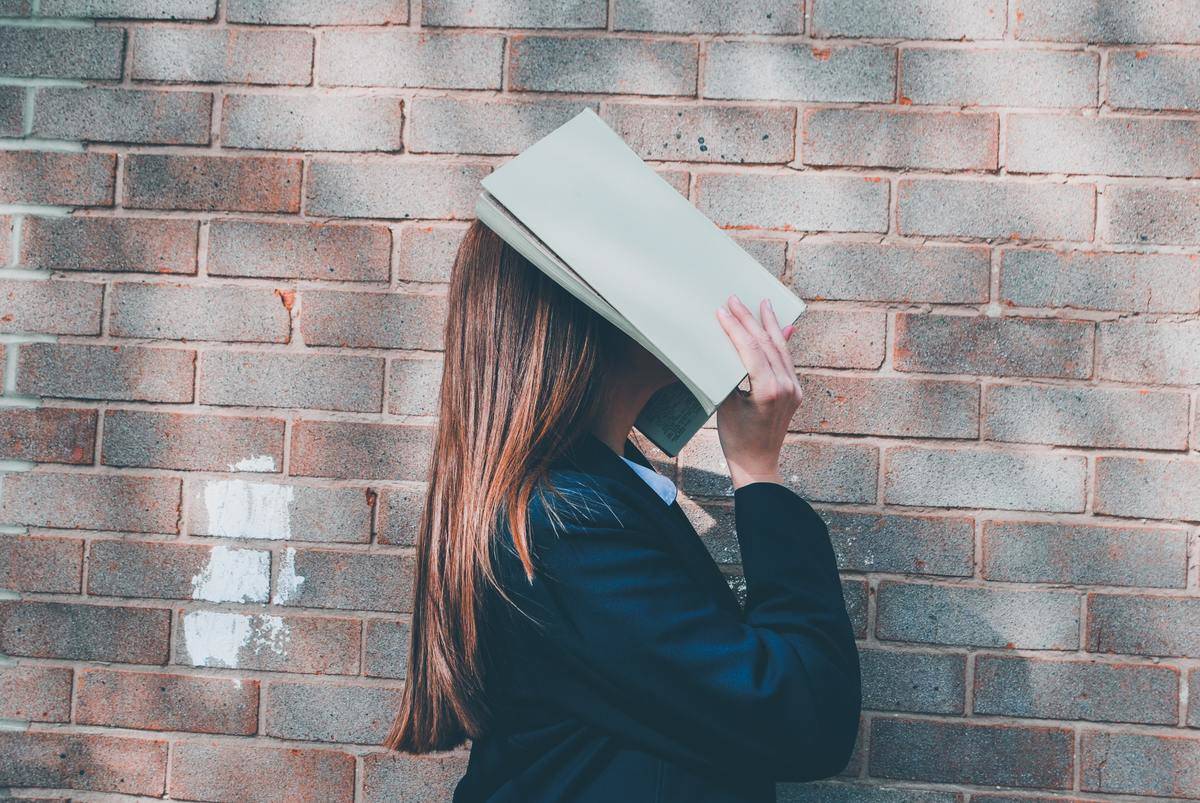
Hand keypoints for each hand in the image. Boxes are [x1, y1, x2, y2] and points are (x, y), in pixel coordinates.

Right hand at [714, 295, 801, 489]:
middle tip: (735, 299)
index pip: (751, 350)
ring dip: (769, 325)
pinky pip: (786, 361)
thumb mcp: (727, 405)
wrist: (757, 465)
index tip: (723, 310)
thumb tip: (734, 346)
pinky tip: (780, 327)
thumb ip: (734, 374)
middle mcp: (787, 387)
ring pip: (781, 349)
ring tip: (763, 303)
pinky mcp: (795, 392)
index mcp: (769, 391)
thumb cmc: (736, 440)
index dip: (736, 328)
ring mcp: (794, 389)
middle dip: (750, 319)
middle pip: (767, 345)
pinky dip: (779, 342)